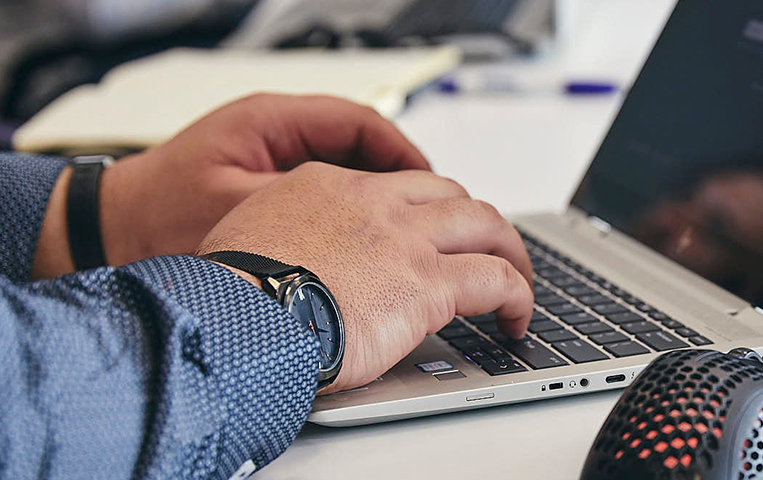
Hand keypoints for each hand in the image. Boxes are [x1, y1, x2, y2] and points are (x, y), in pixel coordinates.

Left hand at [32, 93, 430, 277]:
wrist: (104, 234)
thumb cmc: (156, 219)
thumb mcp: (243, 213)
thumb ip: (307, 211)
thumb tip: (366, 220)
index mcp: (271, 121)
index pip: (361, 122)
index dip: (404, 153)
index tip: (431, 184)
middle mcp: (274, 132)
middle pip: (360, 142)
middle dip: (399, 175)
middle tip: (430, 209)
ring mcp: (270, 157)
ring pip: (344, 167)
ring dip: (375, 196)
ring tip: (404, 228)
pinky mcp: (264, 184)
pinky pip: (323, 190)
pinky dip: (349, 212)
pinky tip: (363, 242)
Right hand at [197, 162, 533, 392]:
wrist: (237, 316)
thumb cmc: (229, 294)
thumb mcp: (247, 238)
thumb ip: (284, 239)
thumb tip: (290, 268)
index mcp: (327, 186)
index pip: (392, 185)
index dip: (420, 209)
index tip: (427, 232)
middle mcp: (374, 203)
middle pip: (449, 194)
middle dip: (476, 221)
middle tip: (487, 247)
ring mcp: (406, 240)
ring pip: (485, 224)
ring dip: (509, 250)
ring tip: (517, 279)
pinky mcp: (429, 282)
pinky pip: (497, 280)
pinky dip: (518, 295)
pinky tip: (517, 318)